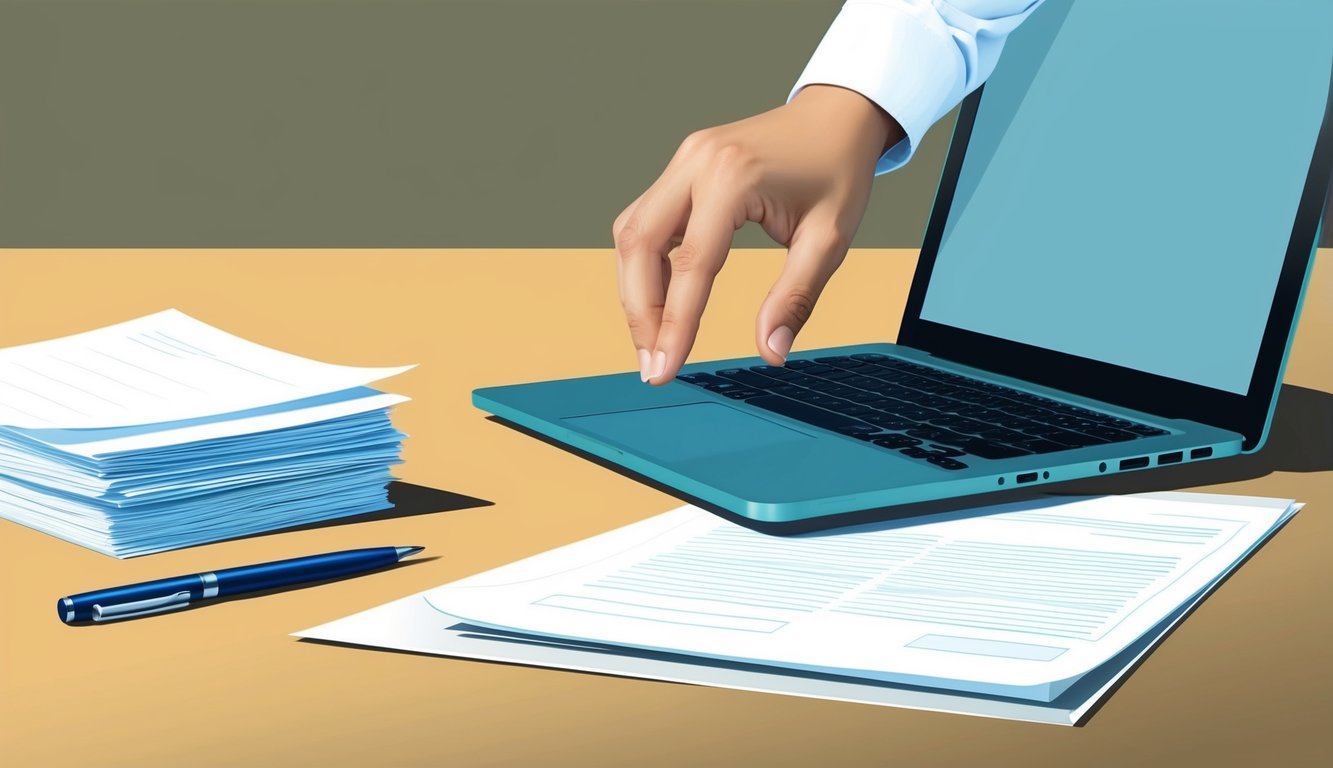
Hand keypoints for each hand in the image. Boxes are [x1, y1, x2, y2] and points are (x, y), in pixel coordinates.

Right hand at [613, 84, 903, 383]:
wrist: (837, 116)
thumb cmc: (838, 172)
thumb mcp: (830, 240)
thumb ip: (796, 298)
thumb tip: (771, 353)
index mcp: (733, 178)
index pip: (691, 265)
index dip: (673, 325)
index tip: (664, 370)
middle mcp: (696, 162)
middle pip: (639, 245)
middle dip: (640, 313)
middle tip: (651, 366)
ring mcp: (683, 160)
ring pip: (632, 232)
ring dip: (635, 290)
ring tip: (653, 341)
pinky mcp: (680, 167)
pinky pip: (644, 218)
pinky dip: (644, 263)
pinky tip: (659, 299)